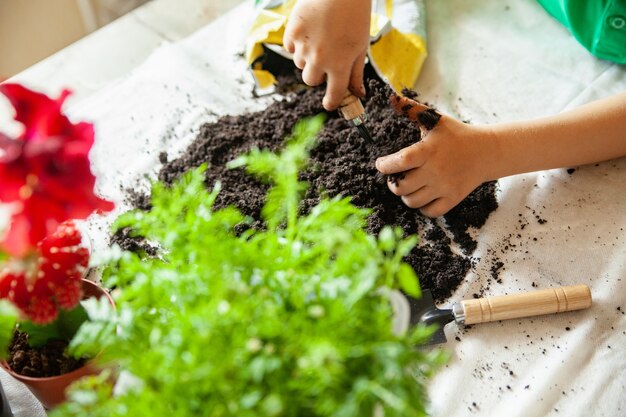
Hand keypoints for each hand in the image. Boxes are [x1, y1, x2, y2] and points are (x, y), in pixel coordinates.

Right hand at [283, 0, 370, 109]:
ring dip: (308, 58)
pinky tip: (308, 31)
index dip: (332, 102)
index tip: (330, 104)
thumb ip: (356, 72)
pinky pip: (290, 48)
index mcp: (340, 65)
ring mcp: (303, 47)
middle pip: (311, 81)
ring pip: (300, 64)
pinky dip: (297, 44)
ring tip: (319, 38)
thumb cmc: (354, 16)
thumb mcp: (361, 46)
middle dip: (318, 75)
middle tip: (326, 59)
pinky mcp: (291, 33)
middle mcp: (319, 60)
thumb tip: (358, 94)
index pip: (334, 94)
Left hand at [375, 96, 495, 217]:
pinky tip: (423, 196)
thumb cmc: (456, 135)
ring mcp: (445, 186)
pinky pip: (429, 212)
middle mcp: (436, 170)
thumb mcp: (434, 119)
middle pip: (401, 187)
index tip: (381, 164)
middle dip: (393, 183)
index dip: (385, 165)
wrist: (486, 151)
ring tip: (409, 185)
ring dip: (406, 195)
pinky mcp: (453, 198)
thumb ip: (411, 110)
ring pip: (412, 202)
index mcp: (429, 150)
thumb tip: (391, 97)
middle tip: (396, 177)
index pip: (400, 162)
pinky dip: (422, 207)